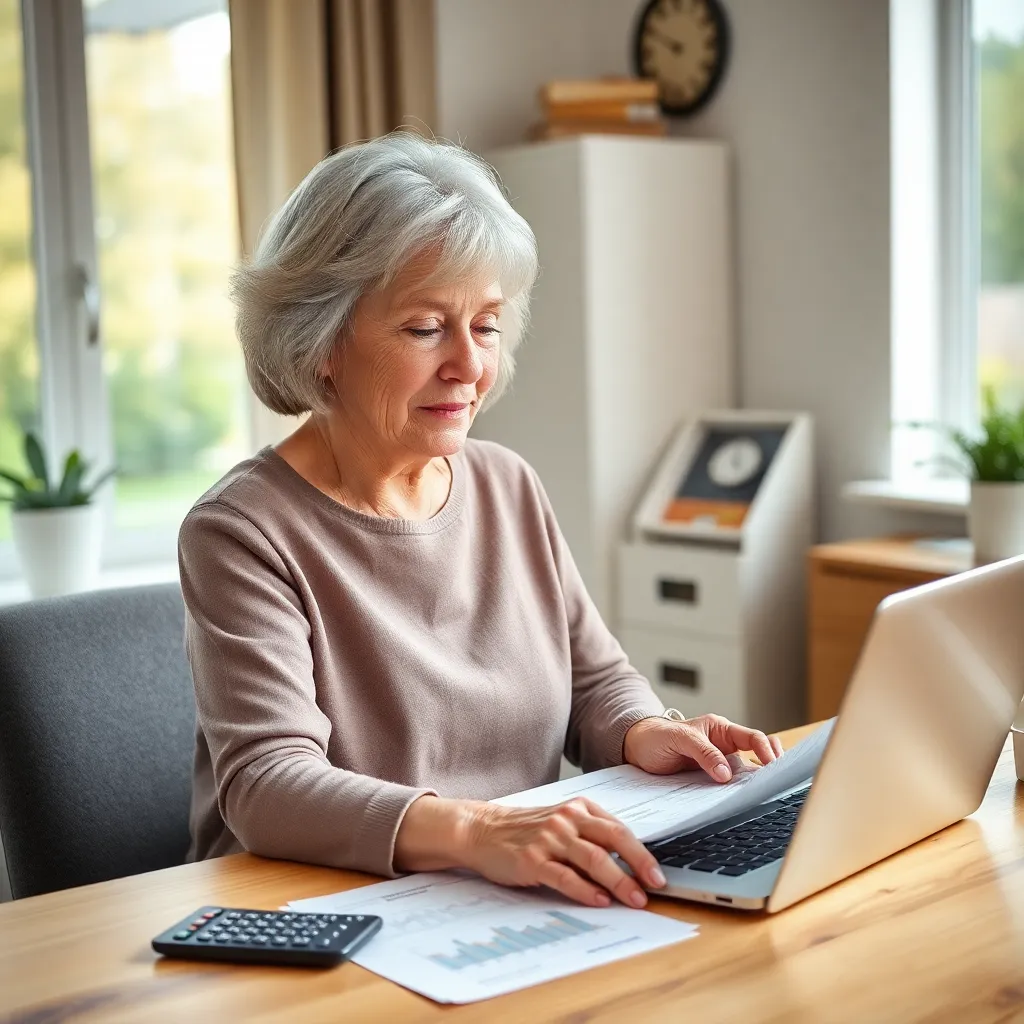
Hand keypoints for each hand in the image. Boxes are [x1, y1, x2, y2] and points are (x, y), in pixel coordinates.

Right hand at [394, 794, 665, 908]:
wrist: (481, 830)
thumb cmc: (525, 829)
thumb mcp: (560, 821)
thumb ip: (590, 834)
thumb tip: (628, 862)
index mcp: (578, 808)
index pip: (618, 828)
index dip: (642, 851)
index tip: (658, 873)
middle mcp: (566, 819)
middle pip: (613, 839)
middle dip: (639, 863)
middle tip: (657, 884)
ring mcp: (550, 838)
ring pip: (594, 858)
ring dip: (619, 881)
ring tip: (635, 899)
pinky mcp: (533, 859)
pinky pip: (566, 876)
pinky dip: (586, 890)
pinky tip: (600, 900)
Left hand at [623, 714, 783, 781]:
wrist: (637, 749)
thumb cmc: (657, 736)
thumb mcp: (679, 738)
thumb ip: (703, 752)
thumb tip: (726, 773)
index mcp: (720, 729)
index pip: (752, 737)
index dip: (766, 750)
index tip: (772, 766)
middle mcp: (724, 745)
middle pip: (758, 754)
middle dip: (772, 765)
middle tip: (780, 781)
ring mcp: (720, 763)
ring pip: (747, 772)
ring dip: (757, 781)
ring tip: (769, 792)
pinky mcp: (711, 779)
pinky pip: (731, 785)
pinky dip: (741, 791)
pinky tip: (747, 800)